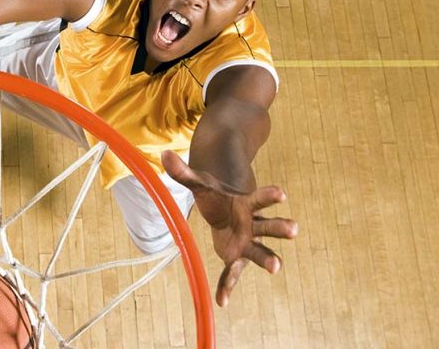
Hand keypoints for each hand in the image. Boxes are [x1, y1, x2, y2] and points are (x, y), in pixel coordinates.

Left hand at [161, 151, 297, 306]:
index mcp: (248, 204)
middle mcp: (254, 225)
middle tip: (294, 228)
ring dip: (269, 259)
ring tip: (277, 267)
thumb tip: (163, 154)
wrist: (224, 210)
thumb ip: (184, 174)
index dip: (270, 195)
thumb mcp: (200, 184)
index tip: (282, 193)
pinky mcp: (237, 258)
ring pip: (262, 251)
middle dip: (281, 227)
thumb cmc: (216, 196)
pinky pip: (232, 273)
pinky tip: (221, 301)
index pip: (261, 198)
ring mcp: (249, 243)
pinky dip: (227, 285)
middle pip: (270, 225)